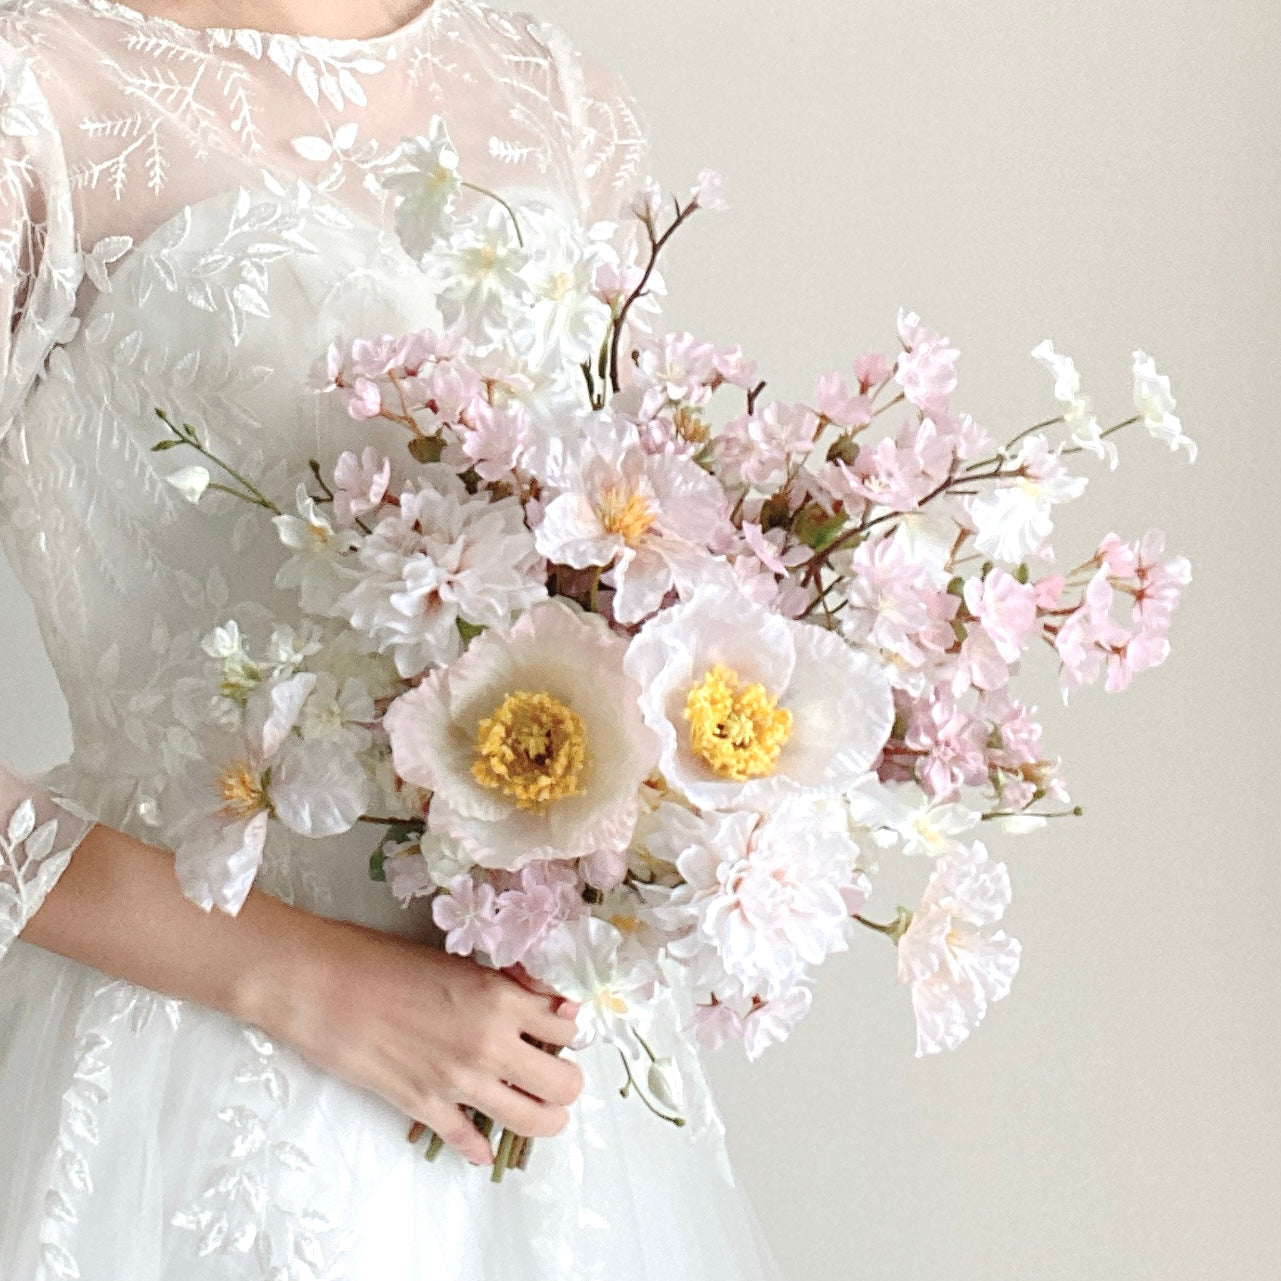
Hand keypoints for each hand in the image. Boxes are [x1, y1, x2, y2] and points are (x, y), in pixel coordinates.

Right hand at [257, 915, 585, 1166]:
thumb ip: (509, 985)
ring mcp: (460, 1083)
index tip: (555, 1032)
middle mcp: (490, 1046)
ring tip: (534, 1106)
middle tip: (550, 1071)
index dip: (566, 1030)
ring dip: (544, 1117)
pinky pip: (472, 1142)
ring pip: (534, 1121)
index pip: (568, 1028)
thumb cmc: (385, 961)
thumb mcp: (459, 961)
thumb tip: (551, 1006)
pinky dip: (482, 1145)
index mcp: (501, 1000)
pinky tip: (482, 1138)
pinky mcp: (425, 1109)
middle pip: (565, 1084)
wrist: (322, 986)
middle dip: (566, 1081)